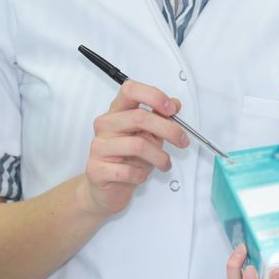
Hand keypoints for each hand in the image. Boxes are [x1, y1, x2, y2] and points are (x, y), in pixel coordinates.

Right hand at [78, 80, 189, 217]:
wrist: (108, 189)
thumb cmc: (128, 158)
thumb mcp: (149, 134)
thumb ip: (160, 117)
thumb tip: (175, 103)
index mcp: (117, 111)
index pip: (130, 90)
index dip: (153, 96)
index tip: (171, 109)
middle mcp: (105, 125)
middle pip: (139, 117)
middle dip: (168, 129)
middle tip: (182, 141)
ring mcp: (98, 146)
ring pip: (137, 145)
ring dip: (159, 156)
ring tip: (165, 163)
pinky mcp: (96, 169)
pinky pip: (127, 170)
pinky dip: (141, 174)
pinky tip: (141, 175)